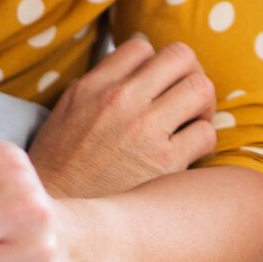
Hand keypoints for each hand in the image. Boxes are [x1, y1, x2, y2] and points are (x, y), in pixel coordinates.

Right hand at [28, 35, 218, 199]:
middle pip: (181, 56)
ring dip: (203, 104)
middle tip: (185, 97)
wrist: (56, 215)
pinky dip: (204, 140)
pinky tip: (190, 153)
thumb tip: (132, 68)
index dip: (155, 64)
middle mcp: (120, 100)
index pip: (142, 46)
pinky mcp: (165, 163)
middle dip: (190, 73)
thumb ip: (98, 85)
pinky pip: (206, 133)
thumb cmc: (60, 168)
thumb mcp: (66, 112)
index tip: (156, 85)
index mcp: (94, 86)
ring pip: (201, 88)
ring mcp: (144, 129)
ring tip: (192, 122)